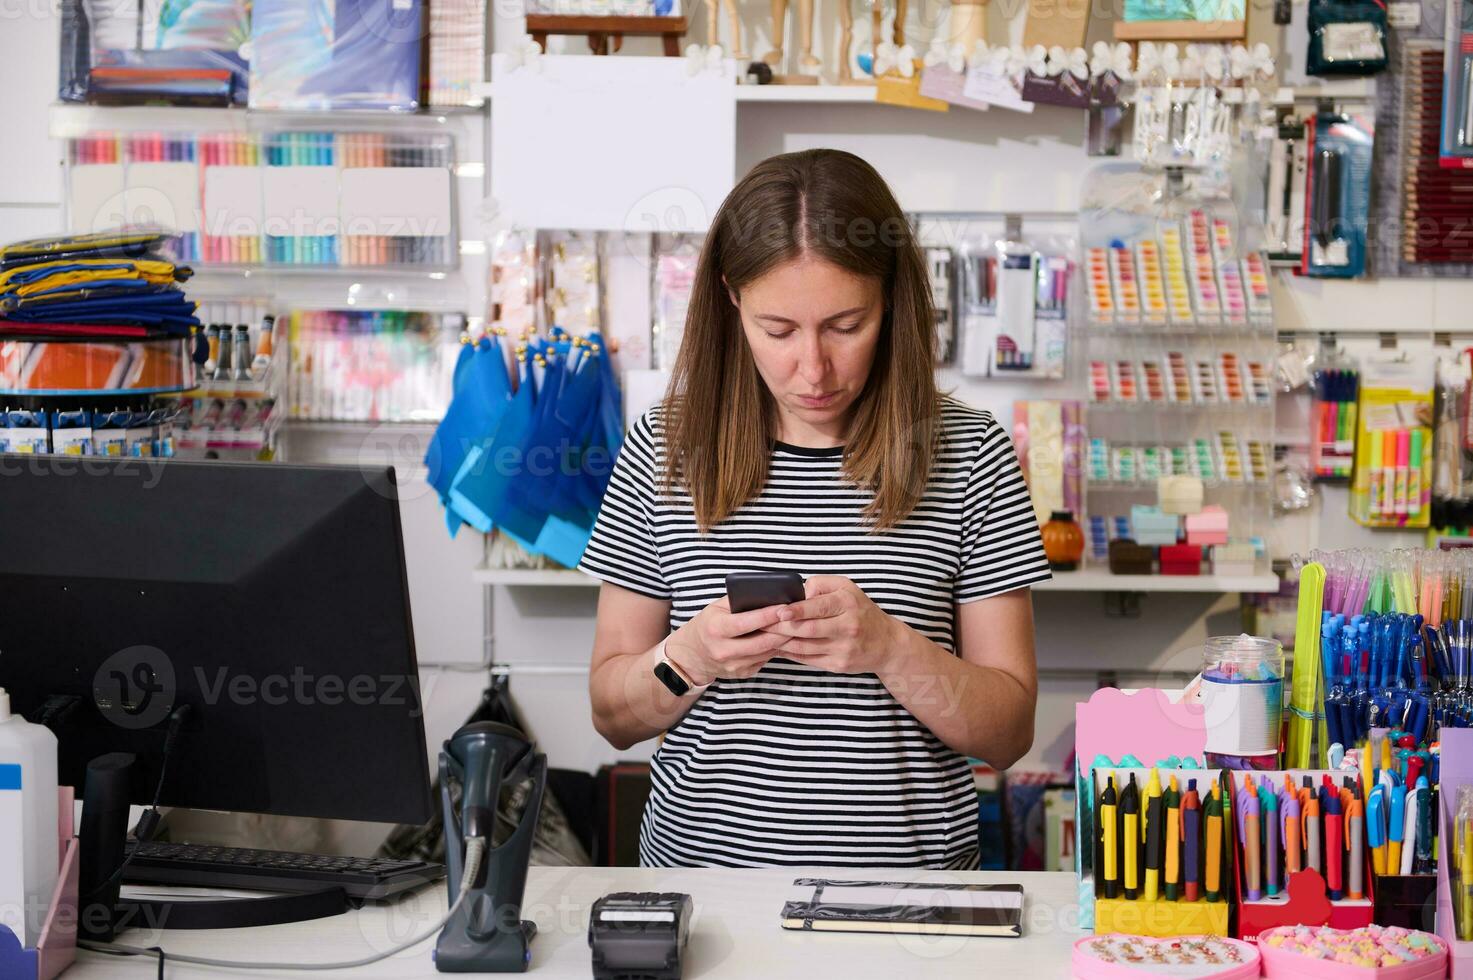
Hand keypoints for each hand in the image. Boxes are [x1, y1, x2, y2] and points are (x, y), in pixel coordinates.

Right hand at [664, 596, 790, 686]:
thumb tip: (768, 593)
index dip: (768, 615)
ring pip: (767, 652)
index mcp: (716, 629)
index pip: (746, 623)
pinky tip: (784, 638)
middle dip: (783, 629)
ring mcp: (734, 665)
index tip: (786, 606)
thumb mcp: (716, 608)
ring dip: (784, 640)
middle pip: (762, 641)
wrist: (692, 656)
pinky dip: (776, 648)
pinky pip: (765, 659)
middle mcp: (724, 650)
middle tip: (800, 617)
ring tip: (797, 626)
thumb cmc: (707, 625)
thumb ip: (738, 601)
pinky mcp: (743, 673)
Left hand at [762, 575, 903, 675]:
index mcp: (848, 603)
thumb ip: (821, 585)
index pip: (819, 607)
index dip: (797, 610)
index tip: (778, 611)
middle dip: (781, 627)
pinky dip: (790, 653)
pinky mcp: (838, 665)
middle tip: (760, 623)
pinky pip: (808, 659)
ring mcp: (843, 649)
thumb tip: (796, 593)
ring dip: (781, 641)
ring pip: (804, 647)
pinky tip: (777, 647)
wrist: (886, 643)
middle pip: (808, 629)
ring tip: (762, 635)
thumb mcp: (847, 588)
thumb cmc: (860, 611)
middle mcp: (848, 626)